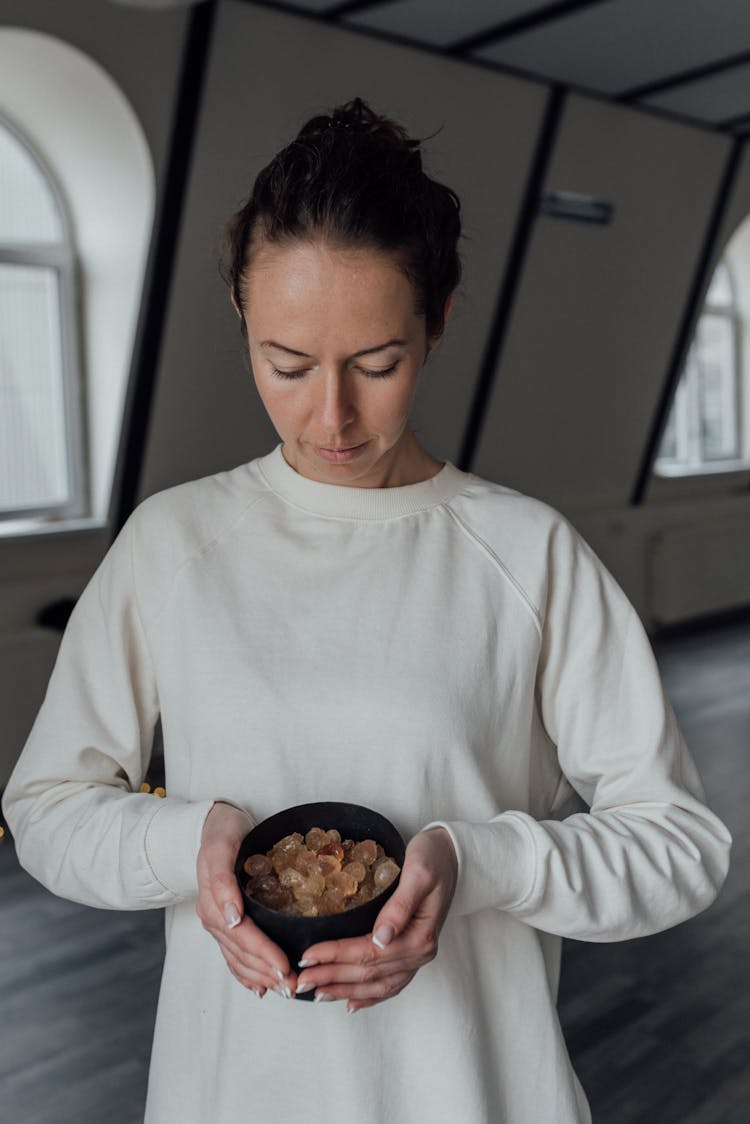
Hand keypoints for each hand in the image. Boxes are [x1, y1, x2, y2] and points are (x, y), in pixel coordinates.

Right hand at [196, 801, 296, 998]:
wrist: (213, 826)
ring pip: (238, 959)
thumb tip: (232, 918)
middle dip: (268, 973)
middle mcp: (214, 918)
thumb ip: (222, 882)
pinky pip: (233, 955)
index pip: (244, 937)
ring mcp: (217, 923)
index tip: (285, 969)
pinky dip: (246, 973)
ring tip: (283, 989)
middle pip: (242, 954)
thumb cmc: (221, 834)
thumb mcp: (221, 848)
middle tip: (293, 987)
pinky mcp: (223, 923)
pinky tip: (259, 986)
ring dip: (260, 977)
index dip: (265, 955)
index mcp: (213, 903)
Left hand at [295, 827, 457, 1010]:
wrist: (453, 856)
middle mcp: (420, 952)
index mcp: (420, 935)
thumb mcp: (418, 873)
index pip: (369, 953)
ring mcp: (417, 957)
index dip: (336, 955)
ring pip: (377, 984)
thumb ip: (400, 905)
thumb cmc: (434, 858)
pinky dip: (369, 996)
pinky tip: (350, 1002)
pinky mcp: (412, 953)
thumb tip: (381, 938)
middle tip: (300, 981)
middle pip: (369, 972)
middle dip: (332, 977)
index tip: (308, 956)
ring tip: (317, 994)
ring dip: (345, 990)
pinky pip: (390, 984)